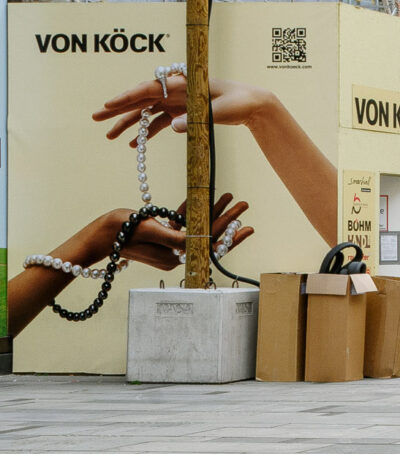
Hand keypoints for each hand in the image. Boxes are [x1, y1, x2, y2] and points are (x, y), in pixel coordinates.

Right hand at [93, 72, 278, 143]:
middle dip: (117, 109)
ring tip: (109, 136)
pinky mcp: (183, 113)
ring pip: (147, 112)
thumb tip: (172, 126)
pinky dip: (146, 132)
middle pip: (141, 99)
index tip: (107, 106)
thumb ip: (195, 118)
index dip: (126, 97)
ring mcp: (178, 102)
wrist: (253, 105)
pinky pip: (159, 122)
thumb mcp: (218, 110)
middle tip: (95, 118)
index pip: (148, 89)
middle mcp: (176, 91)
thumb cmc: (239, 101)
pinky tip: (134, 144)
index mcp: (182, 84)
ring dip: (128, 123)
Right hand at [119, 194, 252, 270]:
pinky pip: (184, 223)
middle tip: (245, 204)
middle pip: (208, 235)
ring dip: (214, 212)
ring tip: (231, 197)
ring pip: (198, 227)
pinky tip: (205, 200)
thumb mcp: (150, 230)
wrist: (98, 234)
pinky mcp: (163, 234)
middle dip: (227, 220)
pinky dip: (194, 211)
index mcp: (174, 256)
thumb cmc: (121, 231)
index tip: (247, 226)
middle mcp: (175, 253)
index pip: (209, 246)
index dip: (230, 236)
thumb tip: (200, 239)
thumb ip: (175, 236)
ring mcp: (169, 244)